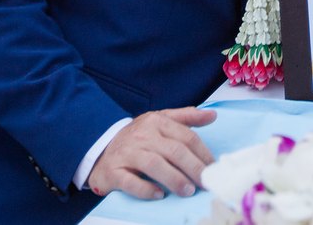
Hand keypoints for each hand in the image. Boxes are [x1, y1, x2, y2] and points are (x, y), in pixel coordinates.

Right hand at [88, 107, 216, 199]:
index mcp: (156, 122)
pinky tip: (159, 195)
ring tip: (188, 190)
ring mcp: (127, 153)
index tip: (213, 168)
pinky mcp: (113, 171)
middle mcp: (142, 135)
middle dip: (193, 168)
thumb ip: (186, 117)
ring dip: (174, 179)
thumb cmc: (137, 138)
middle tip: (205, 182)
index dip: (203, 153)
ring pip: (154, 165)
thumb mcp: (160, 120)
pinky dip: (146, 189)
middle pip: (174, 151)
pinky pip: (130, 182)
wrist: (100, 147)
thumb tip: (212, 116)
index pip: (186, 136)